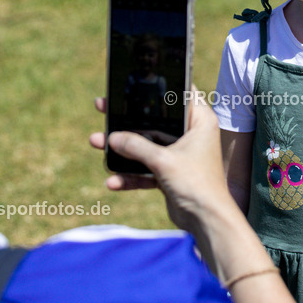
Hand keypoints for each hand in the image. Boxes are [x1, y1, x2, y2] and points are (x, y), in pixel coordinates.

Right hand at [89, 89, 231, 234]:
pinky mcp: (171, 174)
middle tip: (102, 107)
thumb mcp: (163, 160)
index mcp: (199, 121)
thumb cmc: (196, 184)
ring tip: (95, 141)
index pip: (178, 94)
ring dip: (123, 148)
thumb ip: (136, 147)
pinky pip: (146, 169)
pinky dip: (131, 175)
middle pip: (154, 120)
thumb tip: (112, 137)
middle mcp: (191, 134)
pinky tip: (112, 182)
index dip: (156, 87)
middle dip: (127, 120)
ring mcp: (179, 155)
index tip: (133, 81)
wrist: (207, 221)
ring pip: (146, 145)